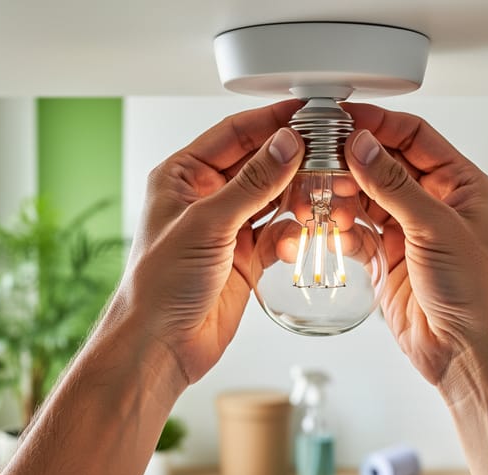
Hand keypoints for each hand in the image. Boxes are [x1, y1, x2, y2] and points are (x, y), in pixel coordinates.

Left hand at [121, 100, 303, 383]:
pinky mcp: (246, 257)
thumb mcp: (207, 224)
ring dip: (300, 199)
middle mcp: (206, 197)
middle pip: (260, 164)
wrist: (160, 346)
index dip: (272, 121)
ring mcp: (228, 227)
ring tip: (324, 197)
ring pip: (275, 198)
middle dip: (294, 162)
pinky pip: (279, 233)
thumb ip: (252, 183)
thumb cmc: (158, 285)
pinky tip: (298, 239)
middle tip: (329, 156)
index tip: (308, 114)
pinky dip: (293, 234)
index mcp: (183, 176)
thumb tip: (286, 144)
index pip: (235, 133)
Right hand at [342, 103, 487, 384]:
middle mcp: (433, 203)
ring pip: (365, 198)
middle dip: (350, 162)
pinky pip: (356, 233)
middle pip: (383, 165)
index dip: (377, 123)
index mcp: (458, 184)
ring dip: (340, 196)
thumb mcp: (434, 228)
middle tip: (318, 158)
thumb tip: (362, 146)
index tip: (341, 119)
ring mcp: (408, 231)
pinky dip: (340, 230)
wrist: (467, 352)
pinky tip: (329, 231)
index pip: (413, 135)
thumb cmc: (476, 292)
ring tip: (317, 195)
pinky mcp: (387, 259)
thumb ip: (393, 185)